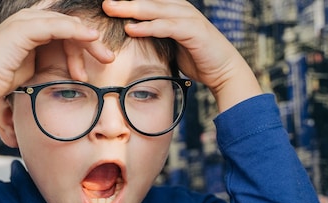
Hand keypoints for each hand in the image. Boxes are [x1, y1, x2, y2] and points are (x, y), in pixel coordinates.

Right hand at [0, 5, 114, 107]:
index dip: (84, 43)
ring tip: (106, 55)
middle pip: (69, 25)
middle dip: (91, 42)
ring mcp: (25, 22)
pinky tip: (91, 38)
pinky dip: (76, 31)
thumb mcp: (32, 69)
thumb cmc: (2, 82)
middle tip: (109, 59)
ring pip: (66, 25)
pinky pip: (57, 26)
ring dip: (88, 40)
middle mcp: (28, 21)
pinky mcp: (24, 28)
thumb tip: (70, 73)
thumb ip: (49, 62)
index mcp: (30, 29)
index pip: (65, 30)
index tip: (101, 60)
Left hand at [102, 0, 261, 111]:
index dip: (129, 1)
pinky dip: (148, 26)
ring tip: (110, 8)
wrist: (223, 71)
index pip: (147, 1)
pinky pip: (166, 26)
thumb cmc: (197, 58)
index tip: (107, 3)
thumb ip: (155, 35)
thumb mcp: (171, 44)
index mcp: (174, 9)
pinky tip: (131, 28)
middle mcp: (181, 8)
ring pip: (155, 9)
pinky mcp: (193, 31)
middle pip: (148, 0)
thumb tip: (132, 34)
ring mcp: (188, 17)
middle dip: (125, 0)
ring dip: (131, 8)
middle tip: (104, 1)